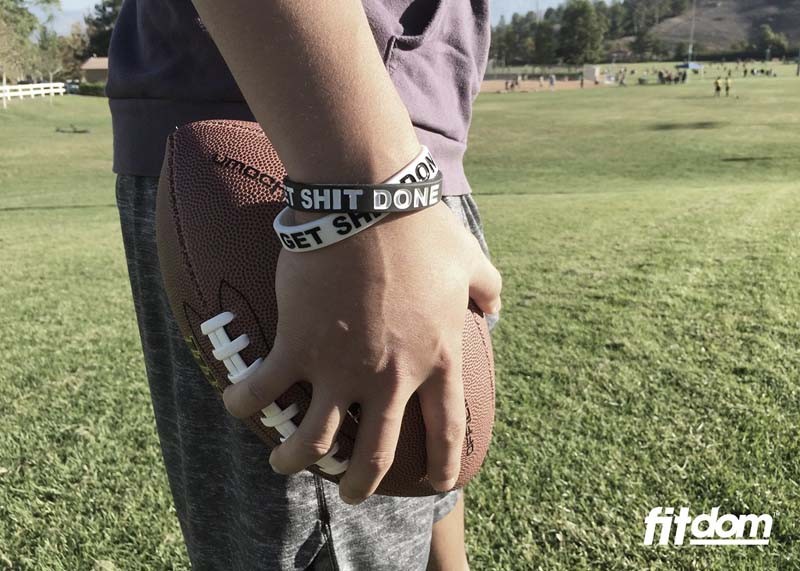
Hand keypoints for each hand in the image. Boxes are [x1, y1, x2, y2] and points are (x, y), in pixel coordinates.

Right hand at [222, 201, 501, 502]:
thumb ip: (488, 289)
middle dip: (362, 483)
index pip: (445, 432)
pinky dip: (245, 404)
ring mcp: (340, 368)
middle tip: (352, 492)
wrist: (367, 203)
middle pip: (376, 454)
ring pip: (315, 440)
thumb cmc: (420, 230)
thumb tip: (494, 308)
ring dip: (296, 460)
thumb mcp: (470, 260)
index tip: (438, 484)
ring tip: (285, 464)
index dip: (443, 466)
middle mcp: (389, 377)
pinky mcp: (298, 346)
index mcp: (434, 360)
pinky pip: (264, 391)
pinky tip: (236, 406)